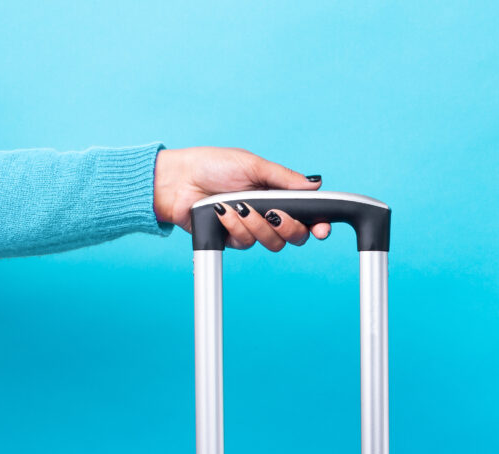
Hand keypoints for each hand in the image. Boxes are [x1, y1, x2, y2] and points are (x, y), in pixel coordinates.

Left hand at [152, 147, 329, 251]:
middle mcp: (268, 214)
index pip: (307, 216)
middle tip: (274, 215)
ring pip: (272, 244)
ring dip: (256, 225)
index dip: (319, 226)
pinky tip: (221, 211)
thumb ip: (285, 178)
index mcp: (278, 194)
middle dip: (288, 228)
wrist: (177, 180)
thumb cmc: (212, 165)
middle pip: (296, 237)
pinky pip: (245, 244)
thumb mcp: (252, 165)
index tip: (321, 229)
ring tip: (238, 206)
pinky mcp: (233, 239)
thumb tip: (315, 183)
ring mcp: (251, 228)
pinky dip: (234, 226)